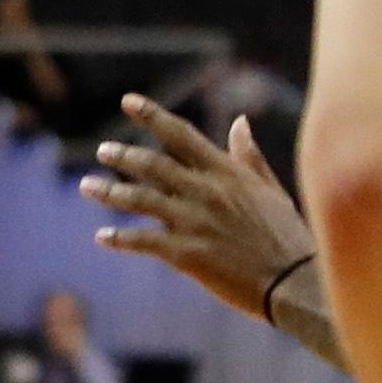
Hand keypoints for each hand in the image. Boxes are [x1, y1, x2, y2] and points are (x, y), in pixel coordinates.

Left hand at [86, 94, 315, 319]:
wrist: (294, 281)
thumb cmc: (287, 235)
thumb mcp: (272, 189)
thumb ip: (249, 156)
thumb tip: (239, 122)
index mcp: (228, 173)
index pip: (182, 136)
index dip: (153, 116)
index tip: (128, 101)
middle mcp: (208, 192)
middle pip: (154, 165)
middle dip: (124, 156)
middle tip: (103, 150)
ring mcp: (195, 223)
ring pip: (141, 200)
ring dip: (110, 192)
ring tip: (87, 185)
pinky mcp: (187, 254)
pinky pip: (144, 242)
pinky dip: (120, 238)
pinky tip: (102, 236)